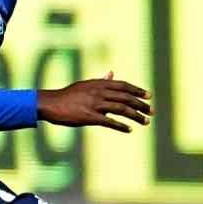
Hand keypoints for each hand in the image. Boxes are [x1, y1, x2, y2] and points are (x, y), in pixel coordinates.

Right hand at [36, 72, 150, 132]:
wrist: (51, 103)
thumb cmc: (68, 95)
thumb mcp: (86, 84)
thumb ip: (101, 80)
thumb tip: (112, 73)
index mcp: (99, 84)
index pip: (124, 85)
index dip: (138, 90)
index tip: (149, 96)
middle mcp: (99, 92)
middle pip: (126, 97)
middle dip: (141, 105)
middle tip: (152, 112)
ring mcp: (94, 104)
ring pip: (121, 109)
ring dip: (136, 116)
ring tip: (145, 122)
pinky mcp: (89, 117)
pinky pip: (109, 121)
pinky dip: (120, 126)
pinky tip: (129, 130)